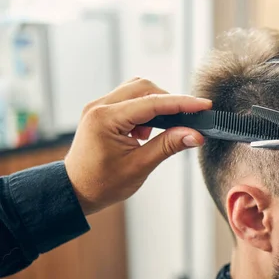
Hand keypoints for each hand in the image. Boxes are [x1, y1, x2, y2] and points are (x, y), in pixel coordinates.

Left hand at [64, 78, 210, 214]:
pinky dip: (145, 110)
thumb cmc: (102, 184)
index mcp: (106, 119)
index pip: (152, 103)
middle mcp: (100, 106)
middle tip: (186, 120)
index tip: (203, 105)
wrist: (75, 191)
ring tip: (161, 130)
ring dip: (156, 104)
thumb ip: (168, 145)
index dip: (181, 103)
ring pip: (137, 90)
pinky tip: (146, 132)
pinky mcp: (102, 112)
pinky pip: (129, 100)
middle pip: (144, 87)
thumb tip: (195, 134)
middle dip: (169, 101)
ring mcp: (99, 107)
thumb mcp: (140, 166)